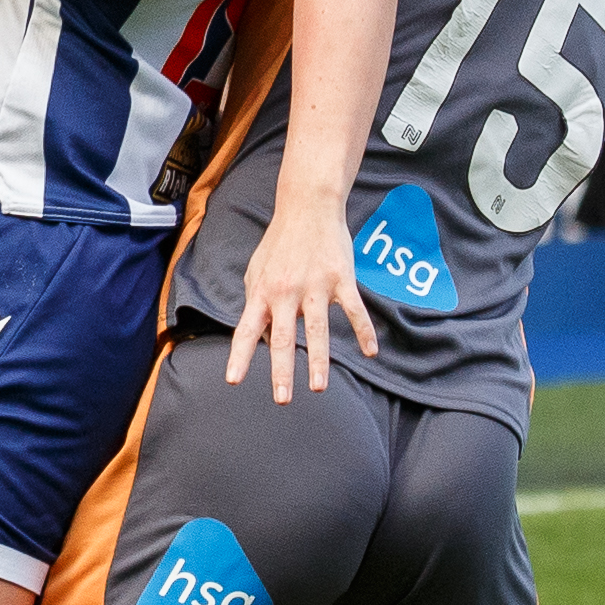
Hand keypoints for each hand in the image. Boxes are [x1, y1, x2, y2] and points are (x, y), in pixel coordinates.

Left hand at [223, 195, 378, 403]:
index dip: (239, 356)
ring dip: (318, 361)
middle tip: (282, 399)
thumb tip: (254, 335)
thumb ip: (254, 301)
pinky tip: (371, 352)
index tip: (234, 380)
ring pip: (317, 330)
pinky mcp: (341, 279)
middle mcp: (286, 292)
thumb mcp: (256, 270)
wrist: (307, 206)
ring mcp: (315, 286)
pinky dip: (364, 332)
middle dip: (281, 371)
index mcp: (262, 292)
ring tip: (318, 387)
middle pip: (281, 338)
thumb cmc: (279, 242)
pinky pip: (354, 310)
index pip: (246, 330)